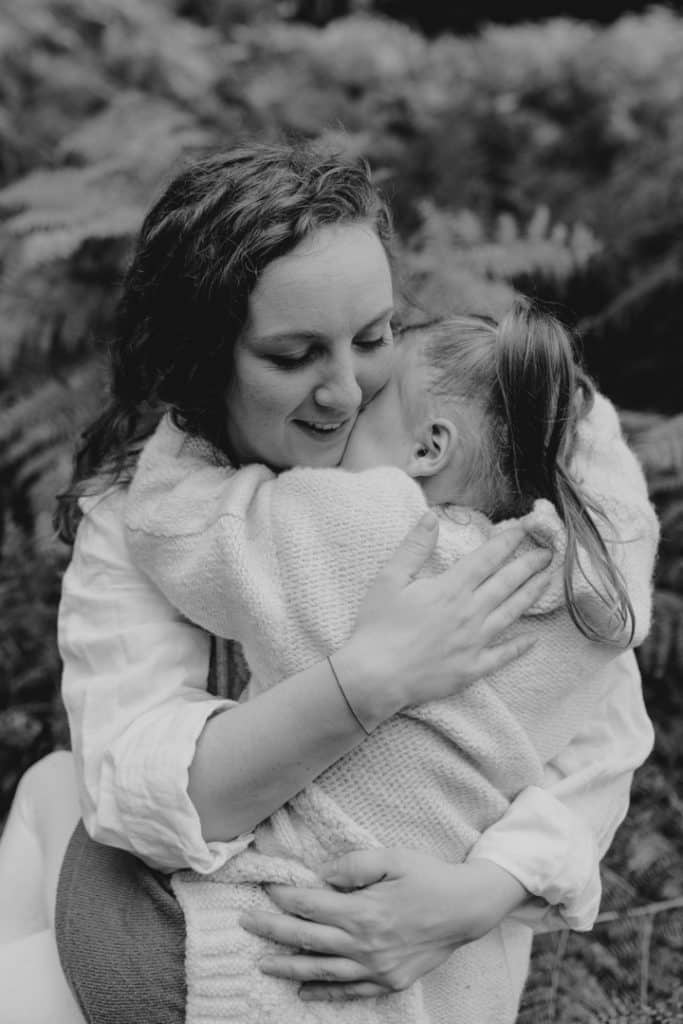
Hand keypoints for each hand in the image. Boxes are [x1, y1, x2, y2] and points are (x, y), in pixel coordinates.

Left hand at [239, 848, 526, 1001]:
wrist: (467, 909)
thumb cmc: (428, 877)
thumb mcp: (394, 858)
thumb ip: (355, 865)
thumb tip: (322, 875)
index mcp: (364, 911)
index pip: (311, 905)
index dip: (285, 895)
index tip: (266, 886)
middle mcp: (365, 944)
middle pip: (308, 939)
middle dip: (272, 931)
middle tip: (245, 923)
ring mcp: (376, 968)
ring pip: (322, 971)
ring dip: (288, 967)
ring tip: (262, 963)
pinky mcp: (388, 982)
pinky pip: (349, 992)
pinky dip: (324, 994)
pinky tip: (303, 990)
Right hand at [335, 514, 552, 724]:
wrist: (376, 676)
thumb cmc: (378, 627)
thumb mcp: (389, 579)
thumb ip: (414, 547)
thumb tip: (431, 517)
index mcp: (451, 588)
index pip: (487, 558)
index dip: (508, 540)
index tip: (525, 527)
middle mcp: (470, 612)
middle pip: (507, 583)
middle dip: (530, 564)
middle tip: (549, 552)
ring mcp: (475, 642)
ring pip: (511, 613)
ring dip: (532, 594)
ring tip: (548, 581)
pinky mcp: (472, 668)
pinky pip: (503, 656)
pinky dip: (520, 647)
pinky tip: (533, 640)